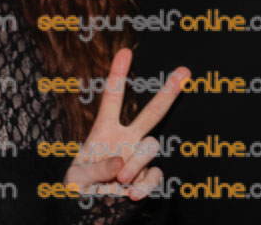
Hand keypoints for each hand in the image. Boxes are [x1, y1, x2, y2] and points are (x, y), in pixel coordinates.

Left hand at [64, 48, 189, 200]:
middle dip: (169, 92)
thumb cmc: (78, 191)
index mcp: (104, 131)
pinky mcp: (147, 179)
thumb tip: (121, 162)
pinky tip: (132, 194)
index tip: (125, 51)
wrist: (88, 214)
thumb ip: (96, 168)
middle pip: (152, 112)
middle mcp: (126, 140)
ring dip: (136, 163)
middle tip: (185, 71)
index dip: (118, 74)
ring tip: (119, 180)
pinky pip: (156, 175)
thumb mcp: (76, 178)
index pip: (113, 98)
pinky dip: (146, 185)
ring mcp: (139, 159)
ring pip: (151, 146)